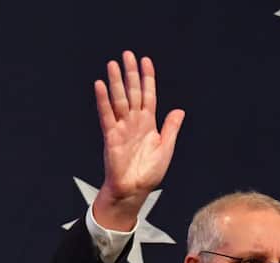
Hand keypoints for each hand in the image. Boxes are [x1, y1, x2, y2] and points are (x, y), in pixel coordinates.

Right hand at [91, 50, 184, 230]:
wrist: (134, 191)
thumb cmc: (148, 173)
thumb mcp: (165, 149)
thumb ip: (170, 128)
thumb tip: (179, 110)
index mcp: (148, 123)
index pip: (148, 95)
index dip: (147, 78)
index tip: (146, 61)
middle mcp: (134, 122)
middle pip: (132, 92)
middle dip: (130, 73)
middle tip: (127, 54)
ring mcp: (121, 128)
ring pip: (119, 99)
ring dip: (116, 82)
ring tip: (112, 64)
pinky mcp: (111, 136)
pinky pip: (106, 115)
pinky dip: (103, 100)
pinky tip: (100, 86)